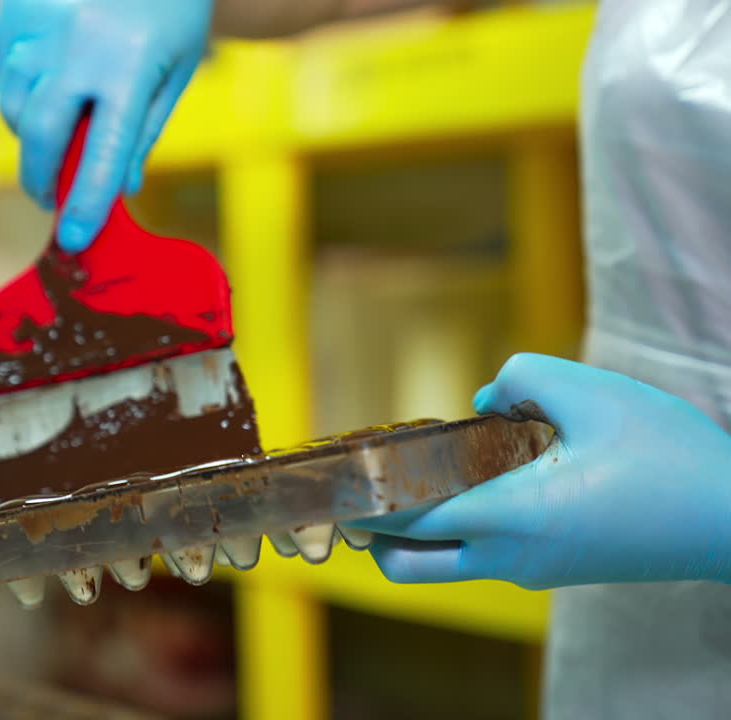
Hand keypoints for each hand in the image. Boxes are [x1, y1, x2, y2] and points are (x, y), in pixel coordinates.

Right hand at [0, 0, 212, 251]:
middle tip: (50, 198)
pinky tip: (50, 79)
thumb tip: (117, 188)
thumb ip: (142, 131)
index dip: (86, 202)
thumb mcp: (174, 70)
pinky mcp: (12, 9)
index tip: (73, 238)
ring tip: (64, 122)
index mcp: (129, 66)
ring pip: (15, 106)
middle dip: (42, 178)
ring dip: (33, 132)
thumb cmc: (169, 7)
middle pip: (40, 136)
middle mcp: (77, 45)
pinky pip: (3, 73)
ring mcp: (38, 23)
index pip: (102, 153)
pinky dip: (21, 91)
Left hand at [347, 353, 730, 589]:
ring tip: (424, 469)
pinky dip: (458, 524)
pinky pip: (481, 554)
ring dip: (417, 527)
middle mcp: (511, 557)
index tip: (325, 480)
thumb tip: (479, 401)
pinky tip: (476, 475)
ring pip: (443, 563)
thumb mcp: (594, 394)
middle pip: (407, 564)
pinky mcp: (552, 570)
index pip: (405, 520)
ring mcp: (531, 572)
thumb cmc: (671, 457)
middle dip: (372, 531)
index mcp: (512, 516)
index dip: (357, 501)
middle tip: (364, 481)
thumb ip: (520, 378)